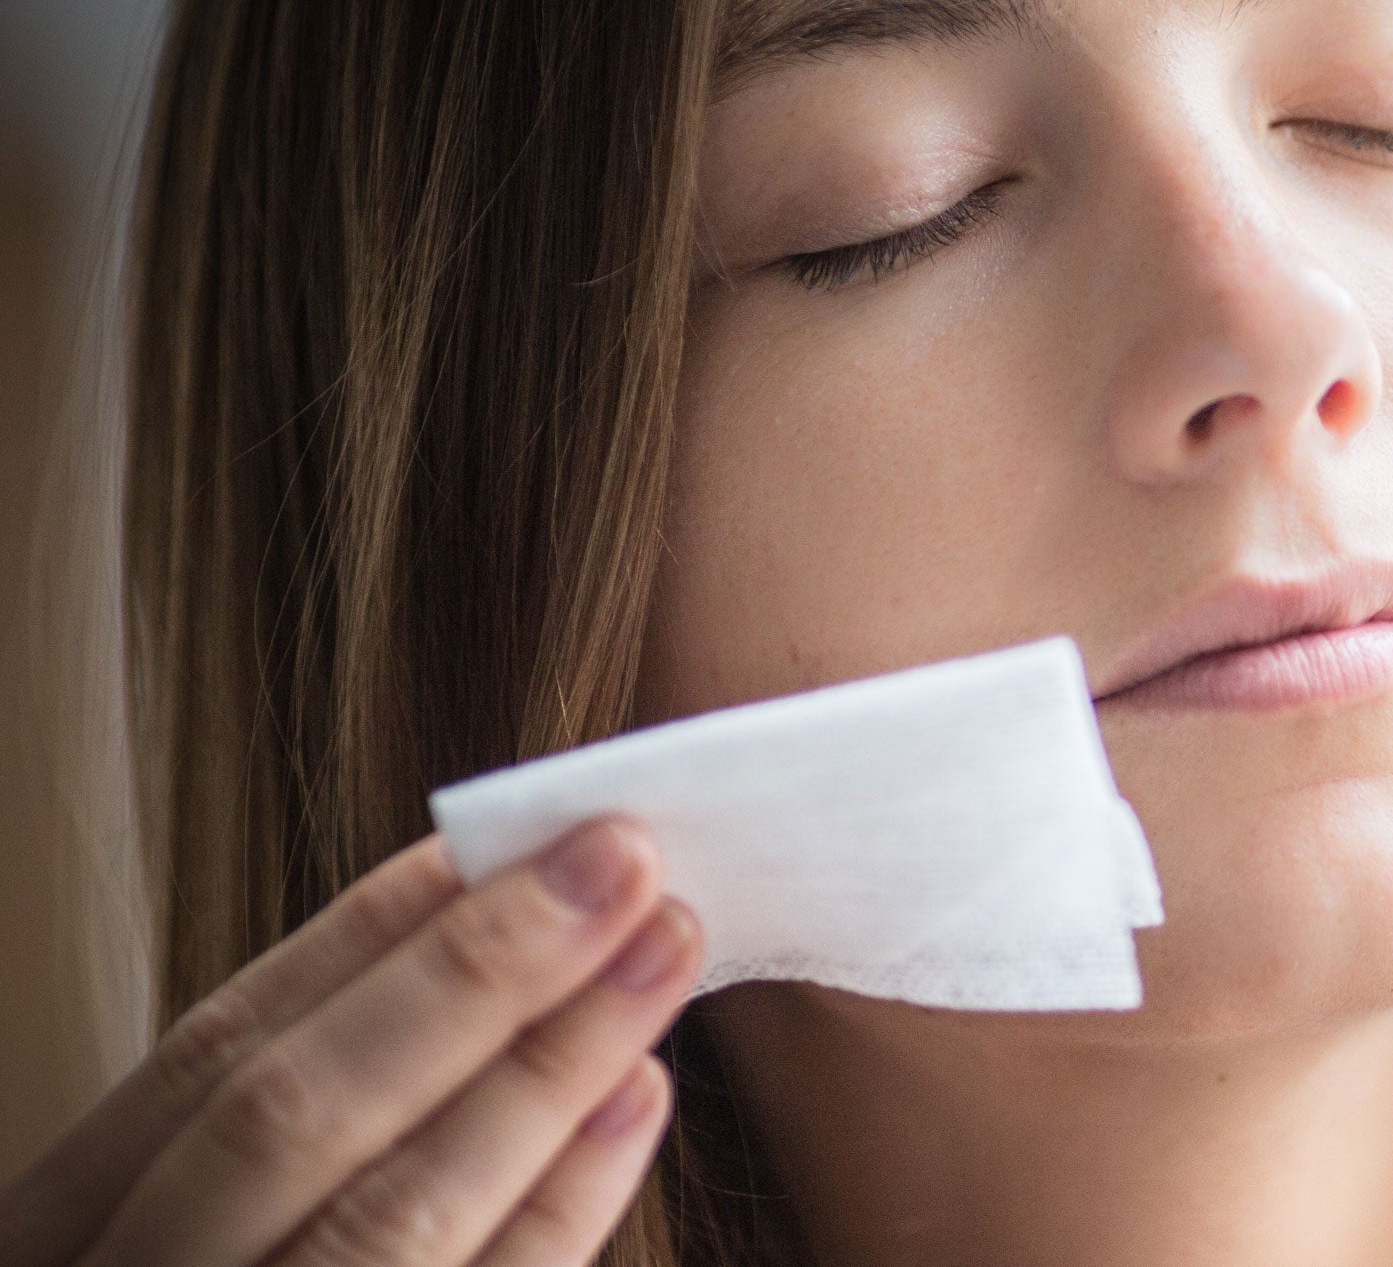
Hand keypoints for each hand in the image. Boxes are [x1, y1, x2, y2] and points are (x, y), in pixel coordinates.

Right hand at [0, 814, 700, 1266]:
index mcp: (56, 1246)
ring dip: (545, 1067)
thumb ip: (274, 1136)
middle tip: (620, 858)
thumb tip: (461, 939)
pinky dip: (562, 1208)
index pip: (208, 1060)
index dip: (355, 940)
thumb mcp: (179, 1234)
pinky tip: (638, 1105)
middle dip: (473, 976)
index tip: (483, 836)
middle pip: (297, 1119)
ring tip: (663, 952)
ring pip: (390, 1222)